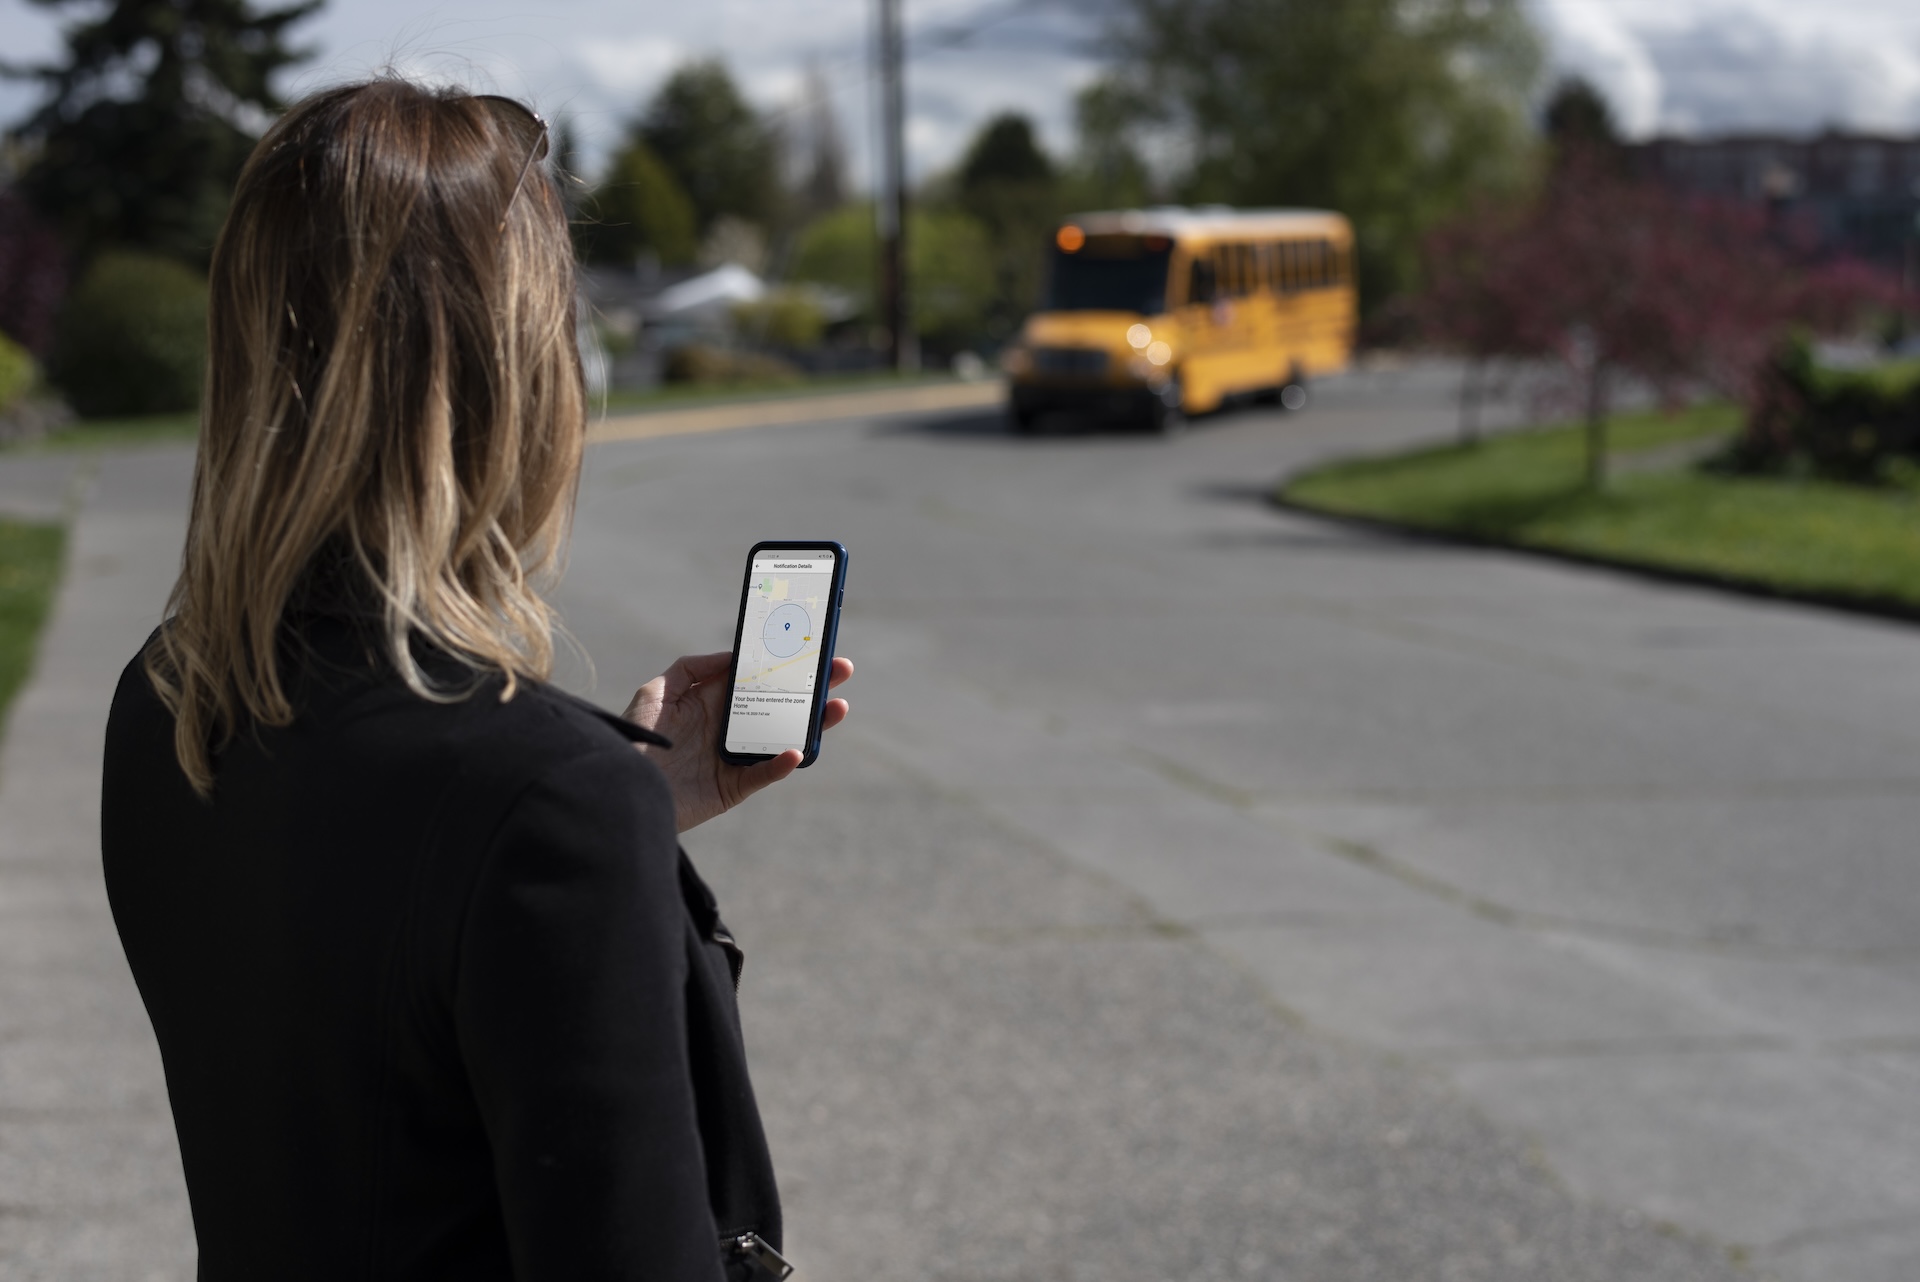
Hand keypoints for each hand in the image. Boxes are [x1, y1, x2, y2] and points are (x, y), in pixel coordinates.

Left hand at [622, 651, 852, 832]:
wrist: (618, 790)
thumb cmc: (632, 739)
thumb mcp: (656, 692)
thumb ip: (691, 669)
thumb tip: (732, 656)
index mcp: (713, 702)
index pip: (758, 678)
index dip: (783, 662)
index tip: (808, 645)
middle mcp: (729, 727)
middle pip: (781, 703)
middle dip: (812, 686)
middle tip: (841, 668)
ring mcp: (735, 757)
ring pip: (784, 736)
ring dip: (813, 723)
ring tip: (837, 706)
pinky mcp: (733, 787)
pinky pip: (765, 773)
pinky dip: (782, 763)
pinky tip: (797, 750)